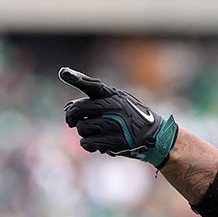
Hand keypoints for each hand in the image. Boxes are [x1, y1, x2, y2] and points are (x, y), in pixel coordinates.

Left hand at [60, 67, 178, 167]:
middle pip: (78, 110)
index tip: (63, 72)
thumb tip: (67, 108)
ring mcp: (113, 125)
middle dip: (71, 117)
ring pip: (81, 128)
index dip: (76, 78)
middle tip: (71, 121)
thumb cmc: (131, 116)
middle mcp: (113, 108)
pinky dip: (88, 144)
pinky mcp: (113, 142)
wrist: (154, 135)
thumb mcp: (119, 101)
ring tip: (97, 132)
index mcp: (113, 95)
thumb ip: (95, 101)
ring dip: (84, 132)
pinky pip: (86, 143)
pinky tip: (98, 142)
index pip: (92, 85)